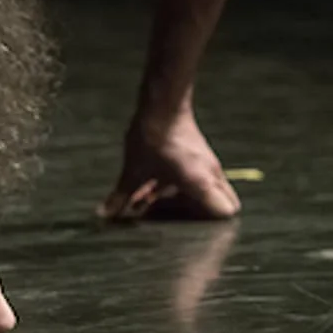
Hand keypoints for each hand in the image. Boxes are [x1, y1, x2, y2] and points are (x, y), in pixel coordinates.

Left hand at [98, 112, 240, 220]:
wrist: (162, 103)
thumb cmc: (153, 138)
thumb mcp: (134, 171)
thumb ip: (122, 196)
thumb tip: (105, 215)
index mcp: (201, 183)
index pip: (227, 213)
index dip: (213, 226)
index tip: (186, 228)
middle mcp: (210, 175)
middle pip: (220, 204)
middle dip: (196, 215)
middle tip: (171, 217)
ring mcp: (205, 164)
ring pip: (202, 190)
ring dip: (179, 200)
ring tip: (148, 203)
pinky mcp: (197, 154)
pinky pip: (193, 177)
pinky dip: (175, 186)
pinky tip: (147, 188)